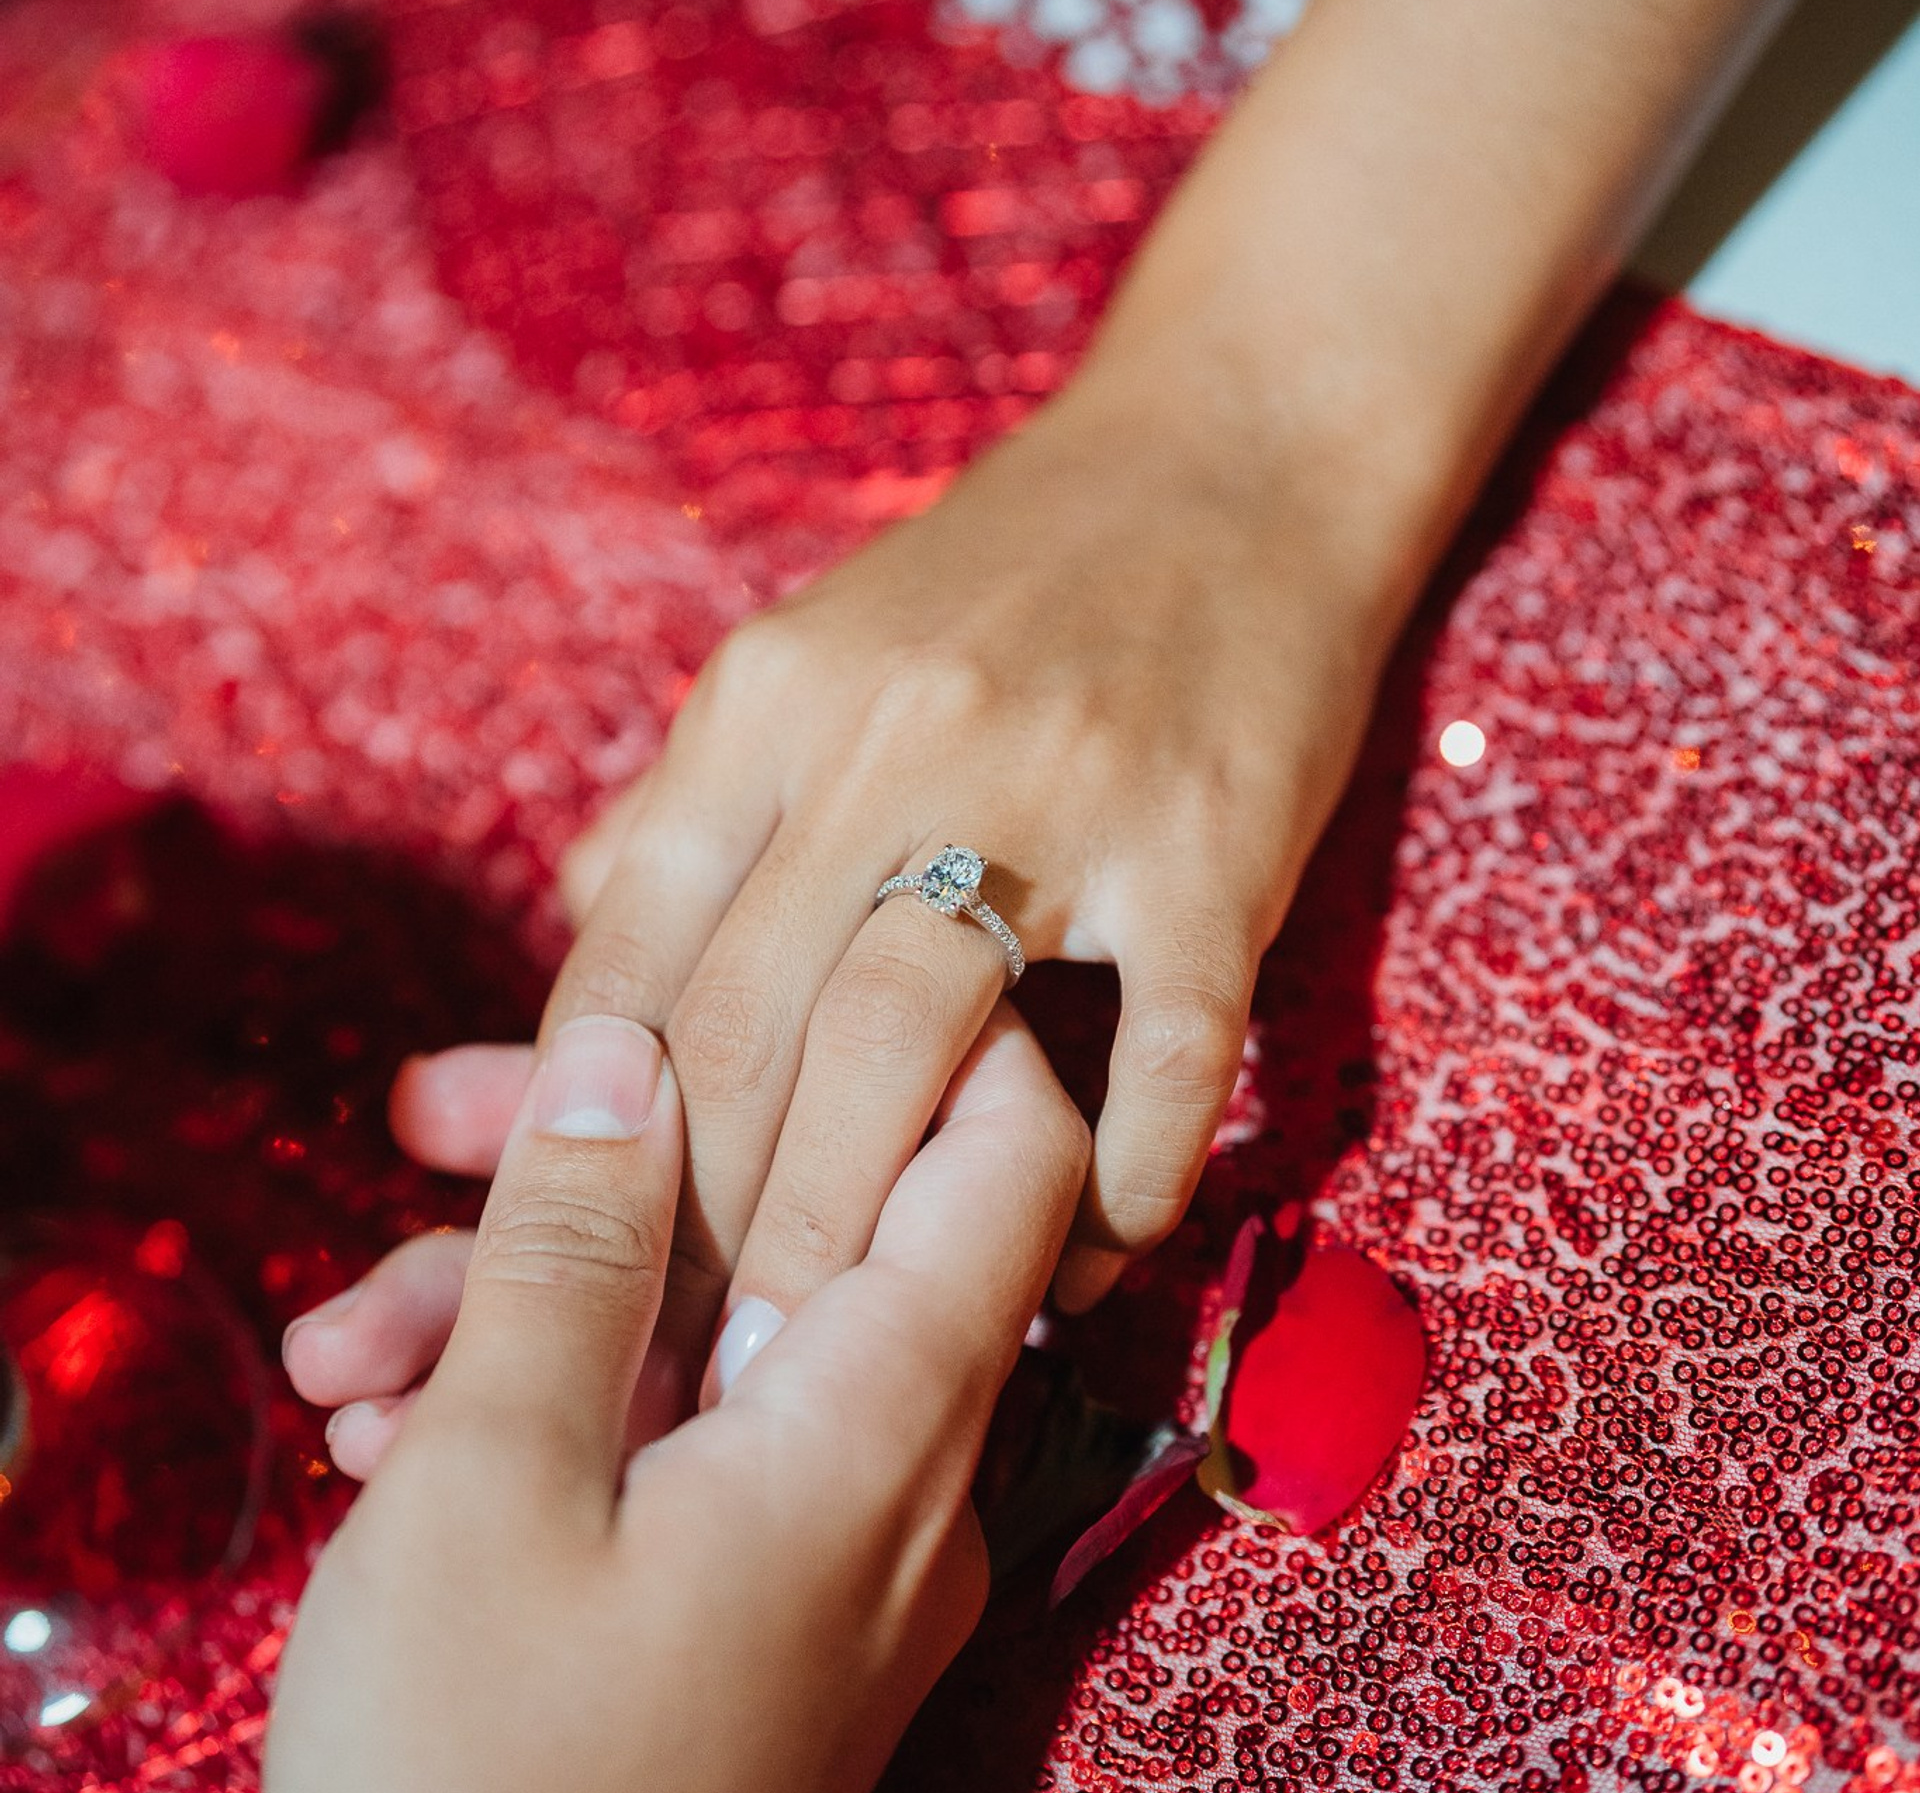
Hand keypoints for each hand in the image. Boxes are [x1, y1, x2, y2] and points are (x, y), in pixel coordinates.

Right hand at [268, 1006, 1090, 1792]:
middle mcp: (904, 1467)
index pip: (1010, 1146)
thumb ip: (573, 1249)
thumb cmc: (479, 1786)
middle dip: (624, 1158)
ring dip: (545, 1298)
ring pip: (721, 1330)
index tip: (771, 960)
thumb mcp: (490, 1489)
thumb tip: (619, 1047)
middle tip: (442, 1120)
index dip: (921, 1021)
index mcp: (888, 1420)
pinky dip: (565, 1403)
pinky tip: (393, 1418)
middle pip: (811, 1221)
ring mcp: (835, 1536)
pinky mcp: (760, 1591)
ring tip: (352, 1338)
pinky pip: (692, 1439)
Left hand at [432, 374, 1393, 1397]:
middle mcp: (889, 741)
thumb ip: (690, 806)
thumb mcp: (810, 655)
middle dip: (705, 1234)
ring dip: (870, 1230)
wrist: (1229, 457)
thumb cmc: (1007, 580)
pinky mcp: (1216, 847)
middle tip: (693, 1370)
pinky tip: (1085, 1260)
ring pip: (910, 1051)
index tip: (584, 1278)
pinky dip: (1117, 1190)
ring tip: (847, 1349)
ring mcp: (1062, 792)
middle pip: (749, 1032)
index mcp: (768, 702)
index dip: (591, 1144)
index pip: (626, 963)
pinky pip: (1160, 1059)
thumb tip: (577, 952)